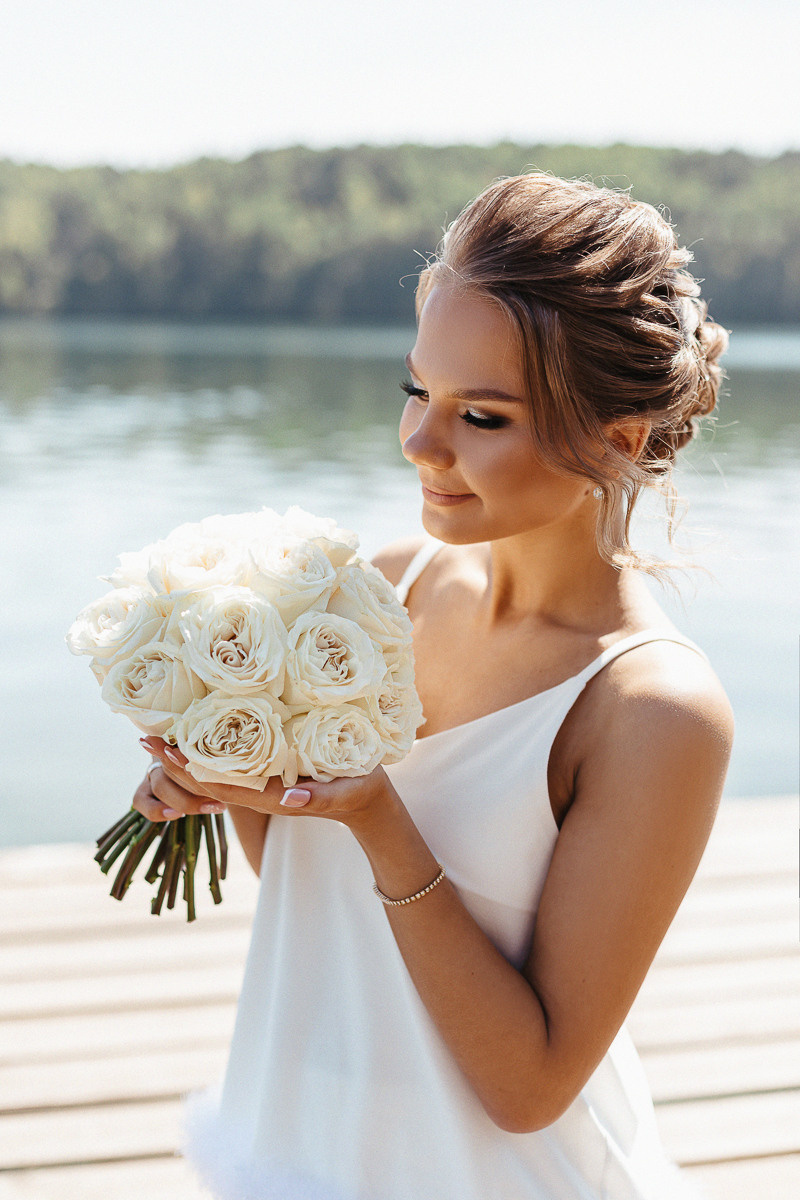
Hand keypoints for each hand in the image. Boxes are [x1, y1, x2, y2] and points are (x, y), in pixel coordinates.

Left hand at [138, 736, 399, 834]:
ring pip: (214, 775)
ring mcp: (262, 786)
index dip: (192, 769)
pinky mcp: (268, 776)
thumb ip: (318, 799)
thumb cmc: (360, 790)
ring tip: (158, 736)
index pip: (222, 785)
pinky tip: (192, 735)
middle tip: (145, 739)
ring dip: (185, 758)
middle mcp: (261, 792)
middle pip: (209, 781)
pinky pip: (229, 768)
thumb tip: (287, 801)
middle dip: (176, 763)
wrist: (368, 802)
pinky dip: (206, 753)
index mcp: (273, 797)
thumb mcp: (346, 793)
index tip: (167, 750)